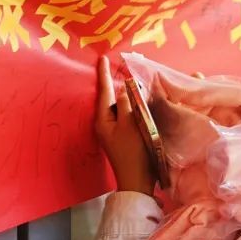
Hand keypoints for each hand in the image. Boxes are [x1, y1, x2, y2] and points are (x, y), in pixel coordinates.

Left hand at [95, 56, 155, 194]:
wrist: (136, 181)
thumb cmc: (133, 153)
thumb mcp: (130, 124)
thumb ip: (128, 104)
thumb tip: (125, 89)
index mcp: (103, 120)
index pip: (104, 91)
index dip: (104, 74)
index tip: (103, 58)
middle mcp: (104, 124)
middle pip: (110, 98)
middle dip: (114, 83)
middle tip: (117, 66)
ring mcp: (112, 132)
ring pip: (118, 107)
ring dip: (125, 96)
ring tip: (130, 82)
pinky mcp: (121, 137)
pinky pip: (124, 116)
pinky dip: (130, 107)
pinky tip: (137, 102)